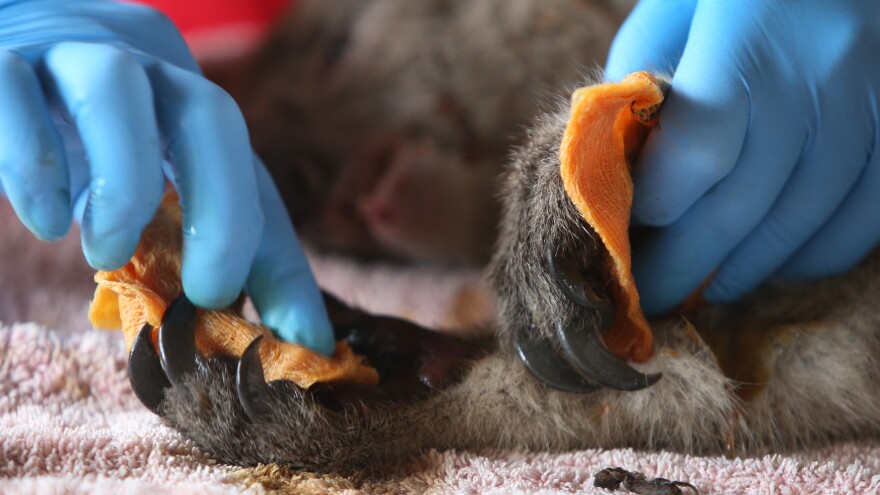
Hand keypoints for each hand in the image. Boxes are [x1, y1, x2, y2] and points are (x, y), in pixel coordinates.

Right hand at [0, 0, 334, 353]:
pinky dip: (35, 162)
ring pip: (116, 86)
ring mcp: (71, 49)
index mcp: (185, 103)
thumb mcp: (136, 190)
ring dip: (125, 183)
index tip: (302, 336)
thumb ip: (182, 244)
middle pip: (210, 114)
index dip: (280, 257)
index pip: (251, 177)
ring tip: (105, 254)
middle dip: (223, 212)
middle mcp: (143, 64)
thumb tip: (249, 327)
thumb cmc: (70, 141)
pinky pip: (15, 92)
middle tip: (209, 292)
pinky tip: (46, 221)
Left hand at [606, 0, 879, 314]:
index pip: (698, 151)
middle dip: (683, 265)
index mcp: (751, 32)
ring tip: (703, 289)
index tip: (625, 230)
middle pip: (743, 205)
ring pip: (805, 224)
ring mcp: (876, 104)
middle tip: (647, 297)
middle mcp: (821, 72)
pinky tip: (773, 264)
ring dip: (745, 271)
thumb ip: (646, 74)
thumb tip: (627, 159)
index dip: (657, 208)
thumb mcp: (681, 5)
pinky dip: (814, 256)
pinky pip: (867, 220)